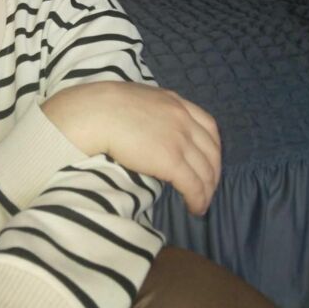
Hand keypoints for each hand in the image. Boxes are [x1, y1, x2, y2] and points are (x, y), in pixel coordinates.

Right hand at [41, 82, 220, 214]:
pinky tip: (194, 208)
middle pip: (212, 151)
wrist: (95, 114)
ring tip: (200, 204)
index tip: (208, 161)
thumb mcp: (138, 99)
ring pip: (206, 171)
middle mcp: (183, 119)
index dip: (213, 147)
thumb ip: (153, 112)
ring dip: (207, 191)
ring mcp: (179, 139)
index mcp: (174, 102)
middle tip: (207, 188)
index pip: (208, 126)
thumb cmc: (105, 107)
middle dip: (213, 173)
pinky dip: (198, 199)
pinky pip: (194, 185)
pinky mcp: (172, 160)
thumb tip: (151, 129)